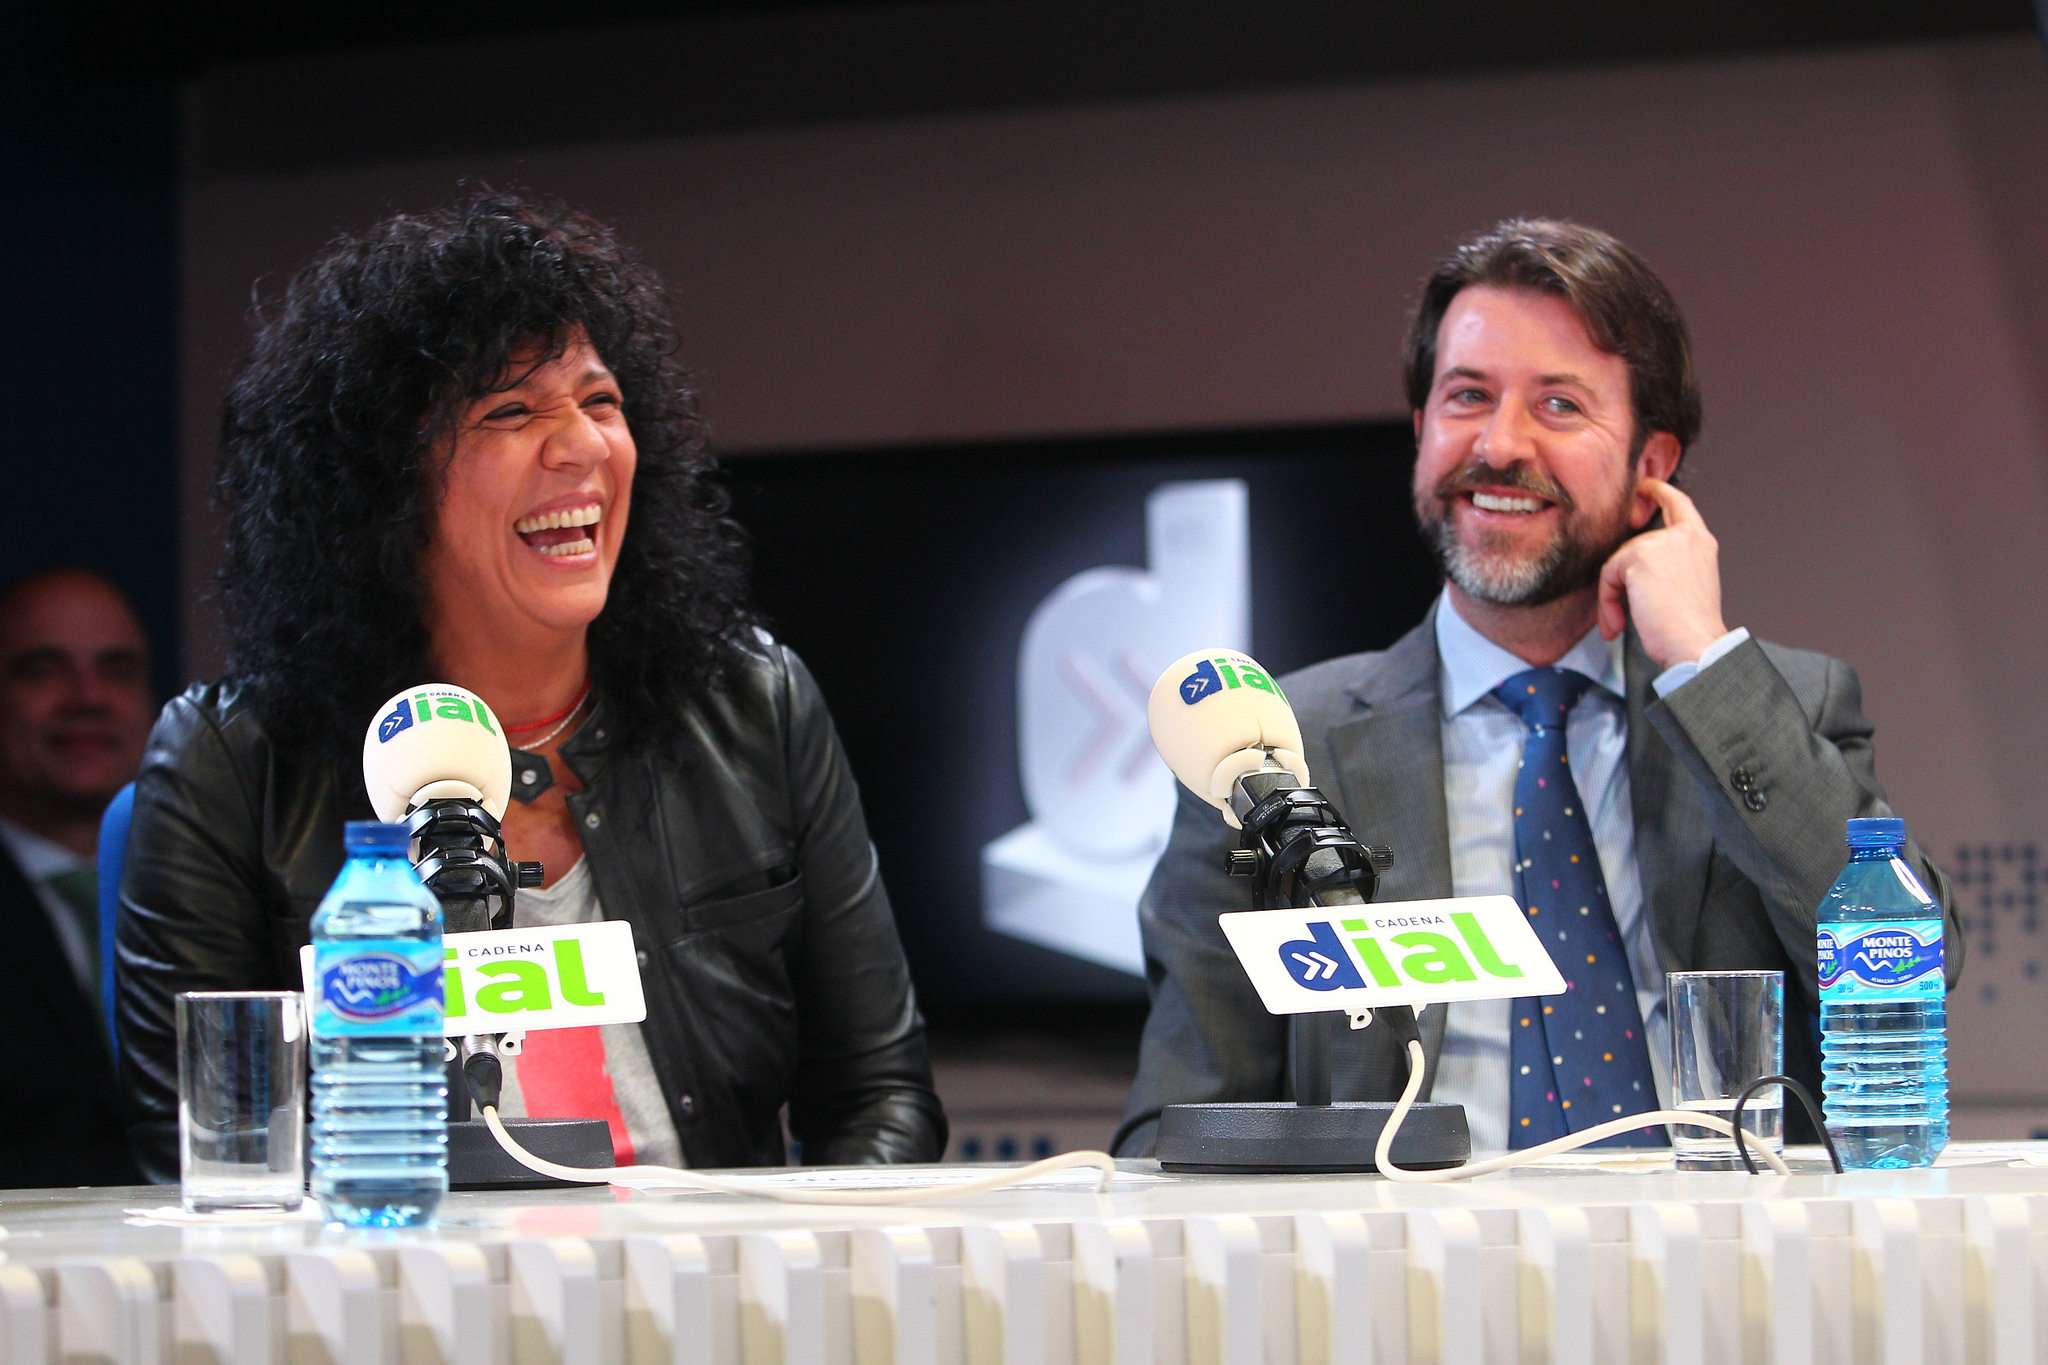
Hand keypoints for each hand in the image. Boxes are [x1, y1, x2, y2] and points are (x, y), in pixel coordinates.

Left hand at [1596, 478, 1728, 669]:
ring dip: (1612, 597)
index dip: (1659, 492)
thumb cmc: (1690, 627)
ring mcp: (1662, 543)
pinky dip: (1606, 602)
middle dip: (1619, 581)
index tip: (1645, 486)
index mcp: (1700, 543)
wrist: (1694, 644)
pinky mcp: (1639, 557)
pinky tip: (1618, 623)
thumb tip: (1633, 570)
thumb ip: (1667, 564)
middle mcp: (1684, 536)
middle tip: (1619, 612)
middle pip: (1632, 546)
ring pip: (1618, 563)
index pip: (1679, 505)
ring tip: (1621, 623)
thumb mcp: (1686, 584)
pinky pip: (1608, 575)